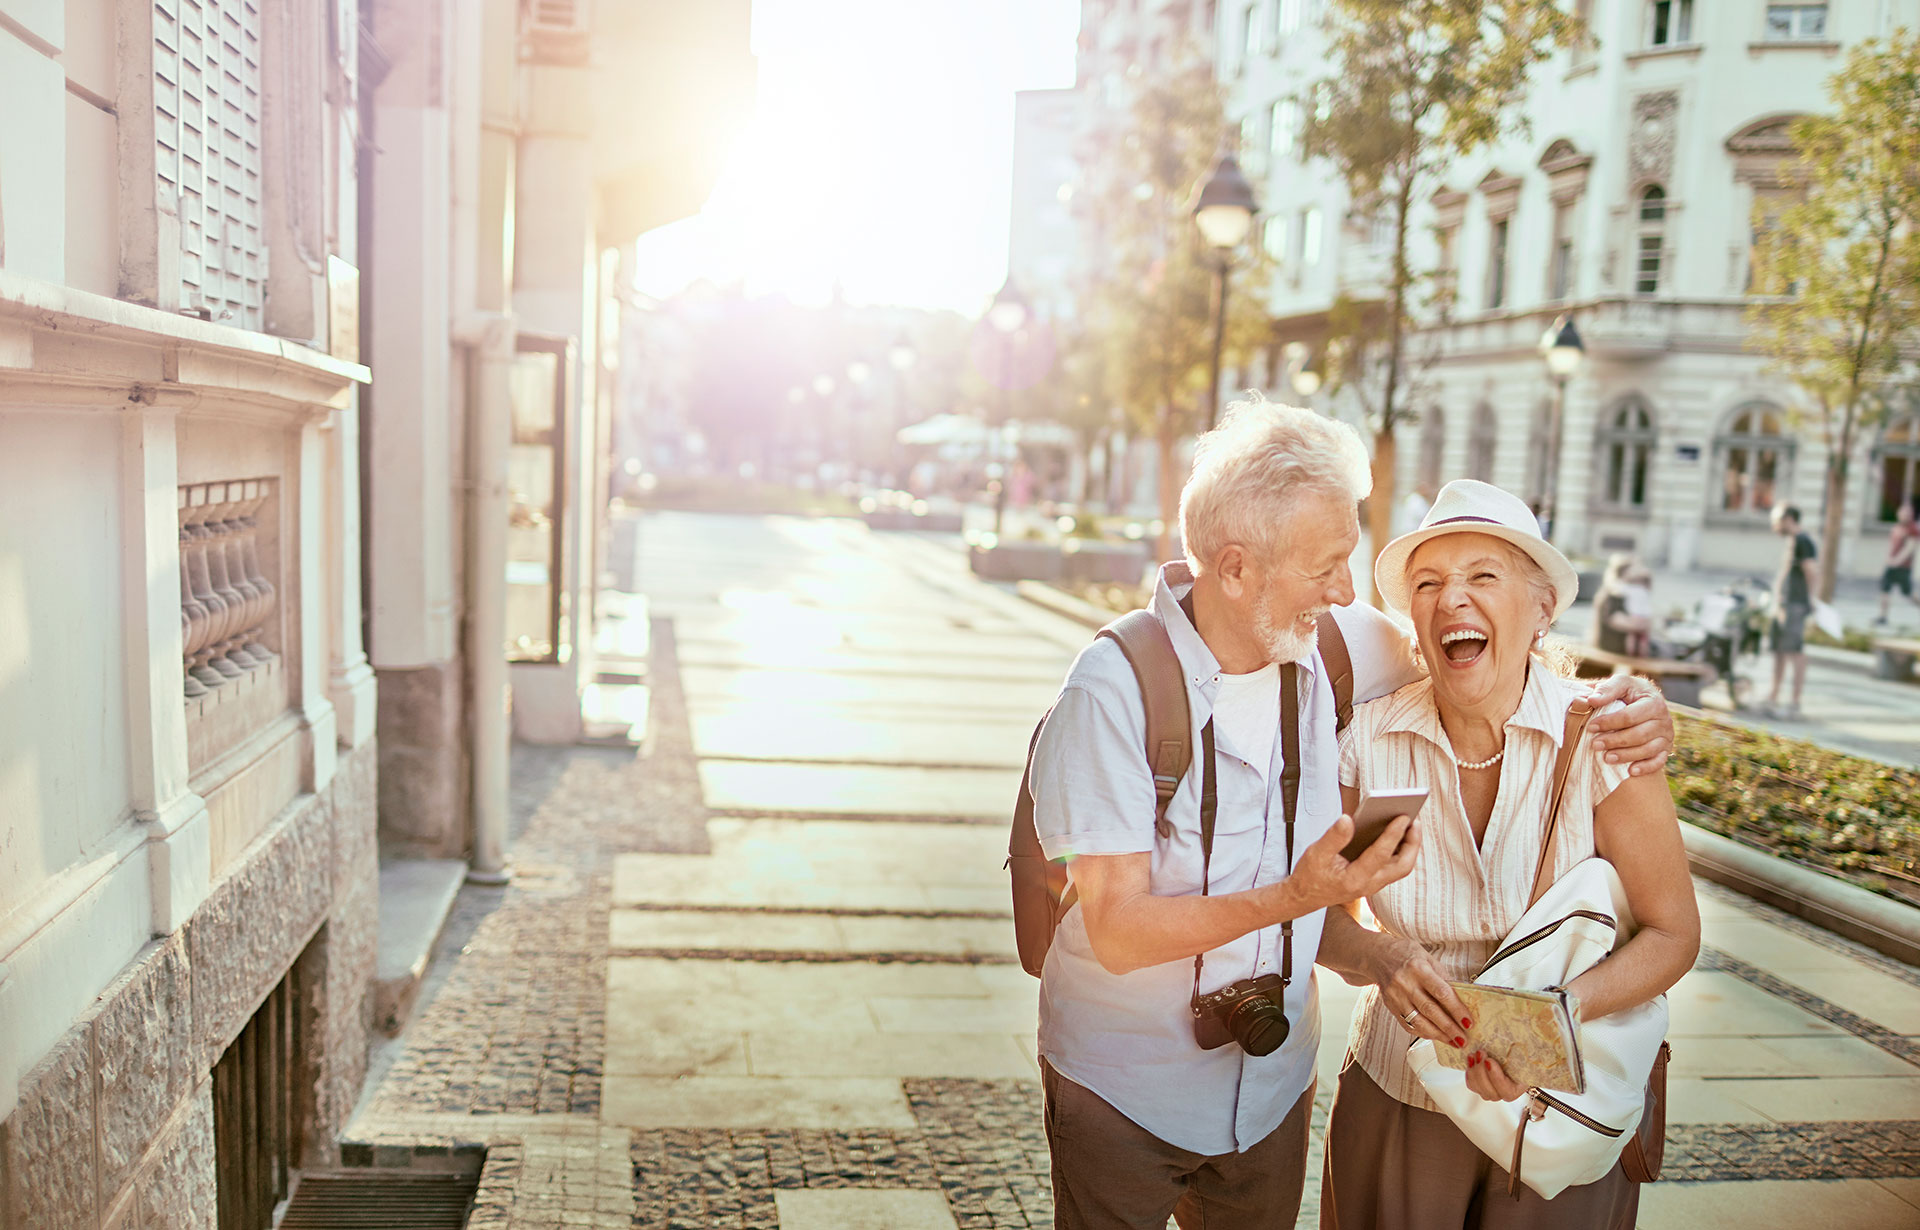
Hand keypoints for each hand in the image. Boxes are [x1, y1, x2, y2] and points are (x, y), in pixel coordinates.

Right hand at [1287, 814, 1420, 915]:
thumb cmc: (1310, 875)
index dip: (1393, 834)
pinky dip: (1401, 849)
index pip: (1380, 855)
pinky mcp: (1374, 880)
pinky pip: (1395, 865)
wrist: (1305, 897)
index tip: (1403, 817)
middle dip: (1412, 843)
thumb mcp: (1316, 853)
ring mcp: (1374, 884)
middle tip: (1414, 820)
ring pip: (1401, 867)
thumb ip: (1334, 837)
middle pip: (1402, 866)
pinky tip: (1398, 833)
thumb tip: (1348, 819)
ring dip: (1409, 846)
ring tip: (1410, 823)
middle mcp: (1369, 884)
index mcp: (1355, 878)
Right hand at [1369, 935, 1471, 1052]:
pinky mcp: (1390, 1006)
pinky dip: (1423, 1033)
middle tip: (1463, 1039)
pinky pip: (1408, 1024)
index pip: (1442, 993)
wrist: (1377, 955)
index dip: (1457, 1009)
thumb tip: (1460, 999)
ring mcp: (1396, 996)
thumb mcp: (1428, 958)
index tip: (1468, 1021)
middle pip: (1430, 1010)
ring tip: (1452, 1041)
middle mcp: (1405, 983)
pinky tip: (1434, 1036)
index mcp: (1418, 968)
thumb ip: (1443, 978)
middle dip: (1449, 1028)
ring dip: (1438, 1035)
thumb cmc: (1406, 954)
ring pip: (1418, 1022)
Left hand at [1465, 1051, 1527, 1101]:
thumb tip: (1530, 1032)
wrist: (1512, 1051)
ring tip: (1473, 1054)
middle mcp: (1507, 1092)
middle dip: (1482, 1072)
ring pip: (1480, 1089)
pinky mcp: (1482, 1086)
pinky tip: (1470, 1060)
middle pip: (1491, 1093)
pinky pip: (1473, 1085)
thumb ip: (1527, 1047)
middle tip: (1480, 1053)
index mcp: (1521, 1086)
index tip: (1489, 1061)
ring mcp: (1494, 1091)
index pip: (1508, 1091)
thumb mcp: (1527, 1048)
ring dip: (1474, 1071)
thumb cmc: (1522, 1050)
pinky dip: (1469, 1073)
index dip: (1496, 1078)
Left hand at [1585, 675, 1673, 776]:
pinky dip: (1646, 767)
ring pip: (1648, 749)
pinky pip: (1659, 761)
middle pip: (1639, 734)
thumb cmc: (1627, 692)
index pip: (1630, 716)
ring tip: (1606, 758)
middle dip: (1615, 741)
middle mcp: (1664, 718)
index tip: (1591, 727)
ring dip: (1626, 755)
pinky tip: (1631, 771)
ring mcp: (1667, 735)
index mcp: (1653, 700)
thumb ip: (1606, 689)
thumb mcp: (1619, 684)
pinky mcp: (1666, 748)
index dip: (1609, 722)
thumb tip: (1591, 700)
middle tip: (1595, 745)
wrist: (1644, 701)